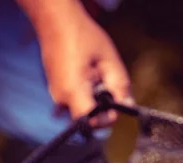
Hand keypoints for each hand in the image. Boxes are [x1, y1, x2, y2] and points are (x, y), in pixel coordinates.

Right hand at [37, 3, 132, 124]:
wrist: (54, 19)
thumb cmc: (82, 35)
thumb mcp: (109, 60)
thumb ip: (120, 86)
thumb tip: (128, 106)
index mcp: (74, 92)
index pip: (93, 123)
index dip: (107, 118)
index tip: (115, 102)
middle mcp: (61, 99)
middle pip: (89, 119)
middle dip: (102, 106)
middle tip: (104, 81)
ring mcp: (56, 96)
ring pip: (82, 110)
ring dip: (93, 99)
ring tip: (93, 74)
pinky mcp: (55, 91)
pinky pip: (74, 102)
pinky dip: (84, 94)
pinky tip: (85, 75)